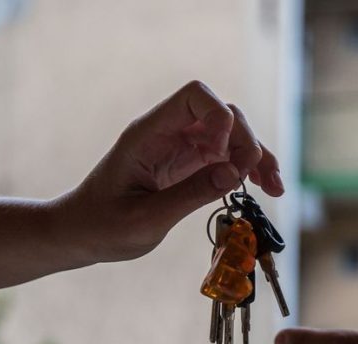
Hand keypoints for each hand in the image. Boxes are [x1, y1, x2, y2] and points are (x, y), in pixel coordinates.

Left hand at [56, 80, 282, 262]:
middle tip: (258, 178)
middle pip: (223, 114)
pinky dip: (247, 170)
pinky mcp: (189, 166)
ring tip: (275, 187)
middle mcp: (168, 133)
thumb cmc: (104, 226)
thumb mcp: (146, 219)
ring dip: (257, 156)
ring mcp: (181, 148)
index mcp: (149, 134)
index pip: (194, 96)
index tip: (226, 152)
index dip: (219, 116)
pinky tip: (265, 188)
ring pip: (231, 136)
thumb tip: (234, 172)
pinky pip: (226, 158)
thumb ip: (191, 194)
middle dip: (247, 141)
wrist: (81, 234)